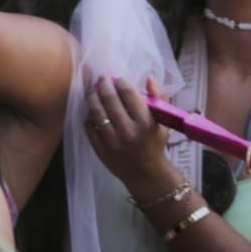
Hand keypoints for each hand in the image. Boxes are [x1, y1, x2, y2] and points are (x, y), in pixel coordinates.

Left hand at [85, 76, 179, 202]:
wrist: (146, 174)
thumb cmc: (155, 143)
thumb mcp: (163, 121)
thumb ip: (159, 97)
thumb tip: (149, 77)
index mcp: (145, 123)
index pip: (128, 93)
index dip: (120, 82)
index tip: (118, 80)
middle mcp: (128, 132)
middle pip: (109, 99)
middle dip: (103, 85)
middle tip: (102, 79)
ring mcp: (112, 142)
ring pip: (96, 112)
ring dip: (93, 97)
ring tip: (94, 91)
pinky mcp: (100, 150)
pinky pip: (88, 126)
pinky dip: (88, 115)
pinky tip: (91, 109)